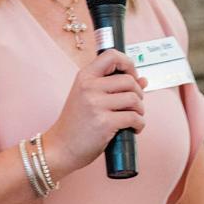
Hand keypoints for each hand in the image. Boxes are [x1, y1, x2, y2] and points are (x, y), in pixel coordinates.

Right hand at [43, 49, 147, 176]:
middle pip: (129, 80)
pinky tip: (133, 128)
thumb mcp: (88, 98)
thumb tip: (143, 80)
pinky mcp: (104, 123)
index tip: (131, 76)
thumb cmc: (75, 124)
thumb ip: (113, 87)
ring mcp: (96, 105)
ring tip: (133, 117)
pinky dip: (139, 124)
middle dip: (138, 93)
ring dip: (140, 109)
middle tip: (134, 104)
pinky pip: (133, 118)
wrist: (60, 148)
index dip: (127, 64)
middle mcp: (89, 87)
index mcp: (85, 77)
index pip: (111, 55)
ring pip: (134, 99)